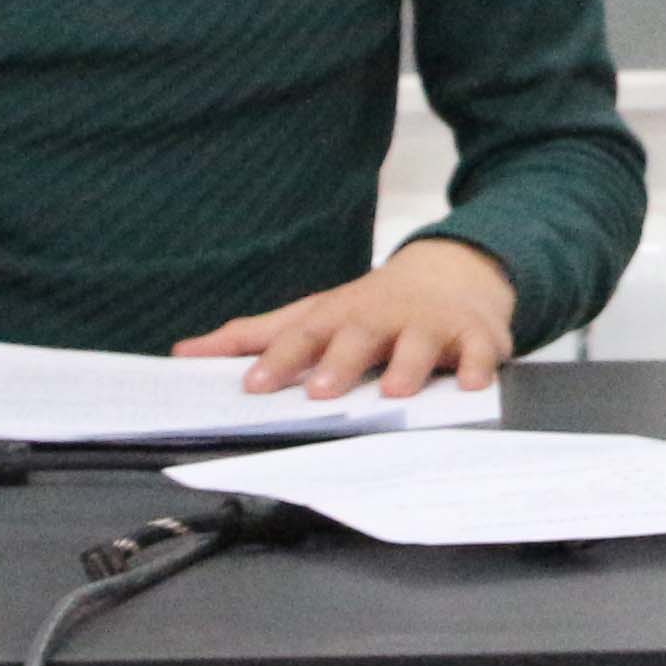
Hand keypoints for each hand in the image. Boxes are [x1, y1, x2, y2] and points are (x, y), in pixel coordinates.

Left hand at [171, 236, 516, 399]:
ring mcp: (432, 324)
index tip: (253, 386)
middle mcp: (384, 316)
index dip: (277, 360)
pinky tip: (473, 384)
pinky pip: (481, 351)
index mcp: (341, 314)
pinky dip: (479, 366)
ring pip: (420, 343)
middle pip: (360, 336)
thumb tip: (184, 355)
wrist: (454, 273)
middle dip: (341, 361)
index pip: (303, 335)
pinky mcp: (476, 335)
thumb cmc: (372, 307)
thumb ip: (255, 338)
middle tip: (321, 392)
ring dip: (408, 364)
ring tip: (395, 391)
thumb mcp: (315, 314)